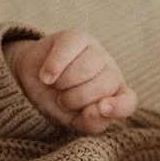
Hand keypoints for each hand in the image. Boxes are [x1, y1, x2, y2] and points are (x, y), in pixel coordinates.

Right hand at [5, 28, 137, 132]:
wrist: (30, 82)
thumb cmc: (58, 102)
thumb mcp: (74, 120)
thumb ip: (92, 122)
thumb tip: (100, 109)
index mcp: (116, 96)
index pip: (128, 102)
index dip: (118, 106)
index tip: (103, 107)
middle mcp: (110, 72)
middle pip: (104, 85)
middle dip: (75, 98)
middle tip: (63, 99)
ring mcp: (96, 52)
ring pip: (86, 68)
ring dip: (63, 84)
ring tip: (56, 85)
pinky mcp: (76, 37)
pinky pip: (68, 49)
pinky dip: (54, 66)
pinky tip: (47, 75)